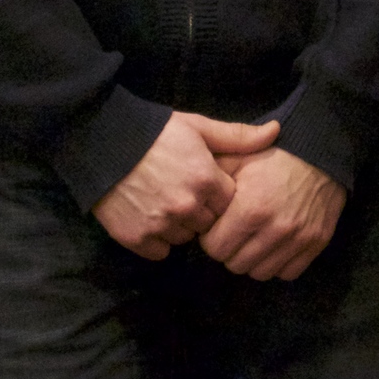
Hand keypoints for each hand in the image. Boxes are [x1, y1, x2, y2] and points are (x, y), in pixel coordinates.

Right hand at [90, 113, 276, 259]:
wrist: (102, 141)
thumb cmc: (154, 131)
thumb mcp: (197, 127)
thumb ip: (237, 136)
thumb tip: (276, 131)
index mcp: (205, 179)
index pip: (229, 202)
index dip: (218, 193)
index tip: (204, 181)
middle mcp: (187, 206)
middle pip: (210, 223)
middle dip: (201, 211)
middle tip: (183, 191)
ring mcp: (161, 225)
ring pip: (186, 238)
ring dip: (180, 226)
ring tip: (165, 201)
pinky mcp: (137, 239)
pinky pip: (161, 252)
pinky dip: (157, 240)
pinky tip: (150, 216)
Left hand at [198, 143, 346, 279]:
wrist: (321, 151)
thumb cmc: (273, 155)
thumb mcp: (238, 157)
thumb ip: (212, 178)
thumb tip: (191, 199)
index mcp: (250, 208)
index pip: (214, 248)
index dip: (211, 237)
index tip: (217, 226)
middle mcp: (275, 229)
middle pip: (235, 265)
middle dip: (230, 250)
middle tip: (235, 233)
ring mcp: (298, 239)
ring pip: (260, 273)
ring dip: (253, 259)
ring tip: (254, 239)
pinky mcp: (316, 243)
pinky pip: (287, 273)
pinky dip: (278, 264)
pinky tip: (274, 245)